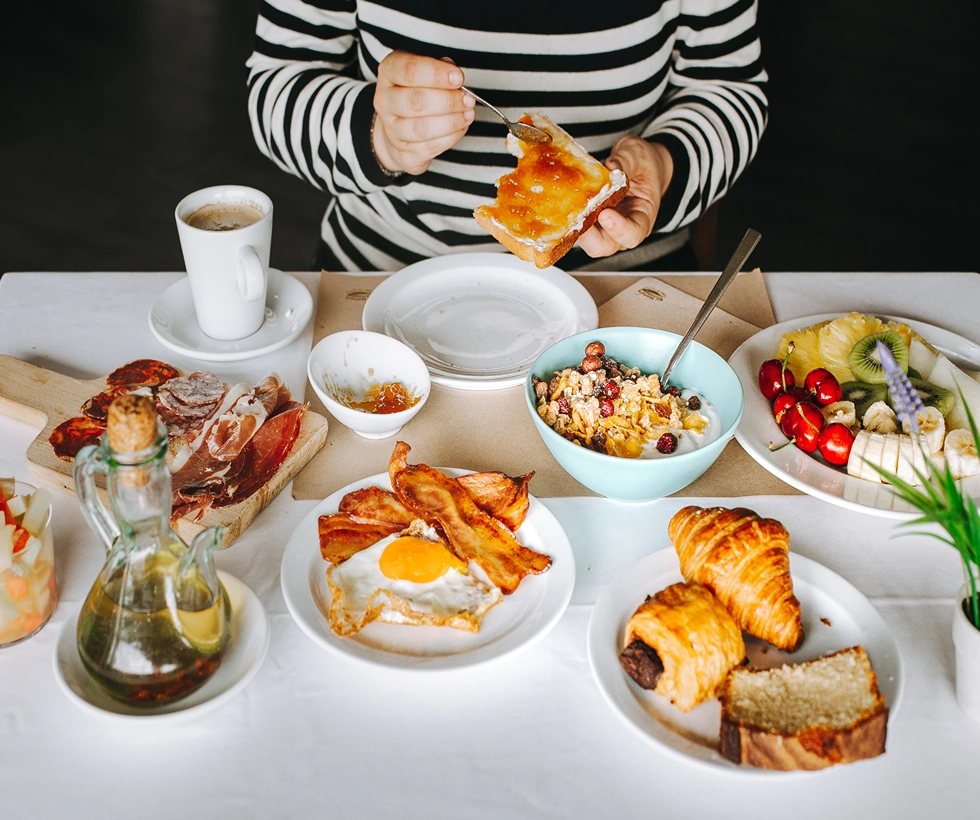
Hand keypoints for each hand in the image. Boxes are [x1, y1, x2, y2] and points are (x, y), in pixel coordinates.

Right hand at [372, 51, 474, 175]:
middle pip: (416, 101)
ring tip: (468, 115)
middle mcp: (385, 101)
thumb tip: (455, 75)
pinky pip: (429, 147)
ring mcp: (392, 130)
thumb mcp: (424, 73)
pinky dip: (450, 138)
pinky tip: (460, 128)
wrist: (399, 130)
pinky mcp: (403, 153)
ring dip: (451, 122)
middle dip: (448, 101)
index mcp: (389, 73)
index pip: (410, 71)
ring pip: (422, 128)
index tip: (458, 78)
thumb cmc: (416, 94)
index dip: (437, 74)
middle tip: (468, 100)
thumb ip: (439, 69)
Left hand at [577, 136, 673, 257]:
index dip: (618, 230)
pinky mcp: (587, 219)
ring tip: (567, 207)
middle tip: (579, 216)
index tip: (605, 215)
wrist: (637, 164)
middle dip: (588, 236)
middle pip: (603, 246)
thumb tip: (611, 167)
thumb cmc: (644, 164)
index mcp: (641, 217)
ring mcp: (602, 226)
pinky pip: (575, 226)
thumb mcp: (638, 155)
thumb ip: (626, 161)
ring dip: (574, 227)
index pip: (632, 235)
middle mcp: (621, 228)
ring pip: (585, 239)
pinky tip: (559, 200)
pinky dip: (566, 217)